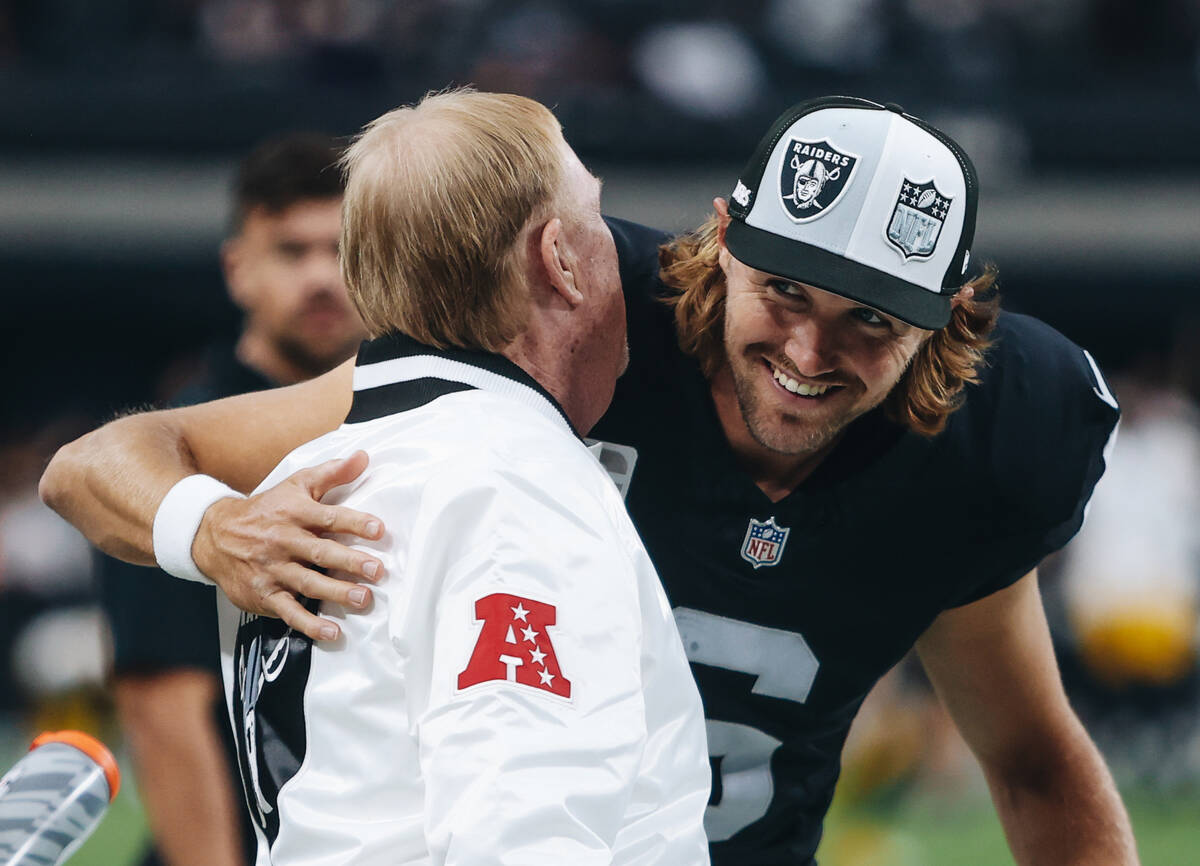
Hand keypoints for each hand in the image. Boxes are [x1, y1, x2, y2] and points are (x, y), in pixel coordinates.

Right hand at [192, 451, 384, 640]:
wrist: (214, 534)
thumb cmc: (266, 509)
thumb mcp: (296, 485)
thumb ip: (332, 473)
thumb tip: (364, 456)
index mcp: (294, 513)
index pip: (329, 517)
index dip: (355, 523)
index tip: (379, 529)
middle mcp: (283, 541)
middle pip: (321, 552)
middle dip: (350, 562)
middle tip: (377, 571)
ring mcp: (273, 570)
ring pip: (308, 582)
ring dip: (336, 592)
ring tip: (362, 598)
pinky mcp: (264, 594)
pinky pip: (289, 611)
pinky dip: (309, 624)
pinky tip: (331, 631)